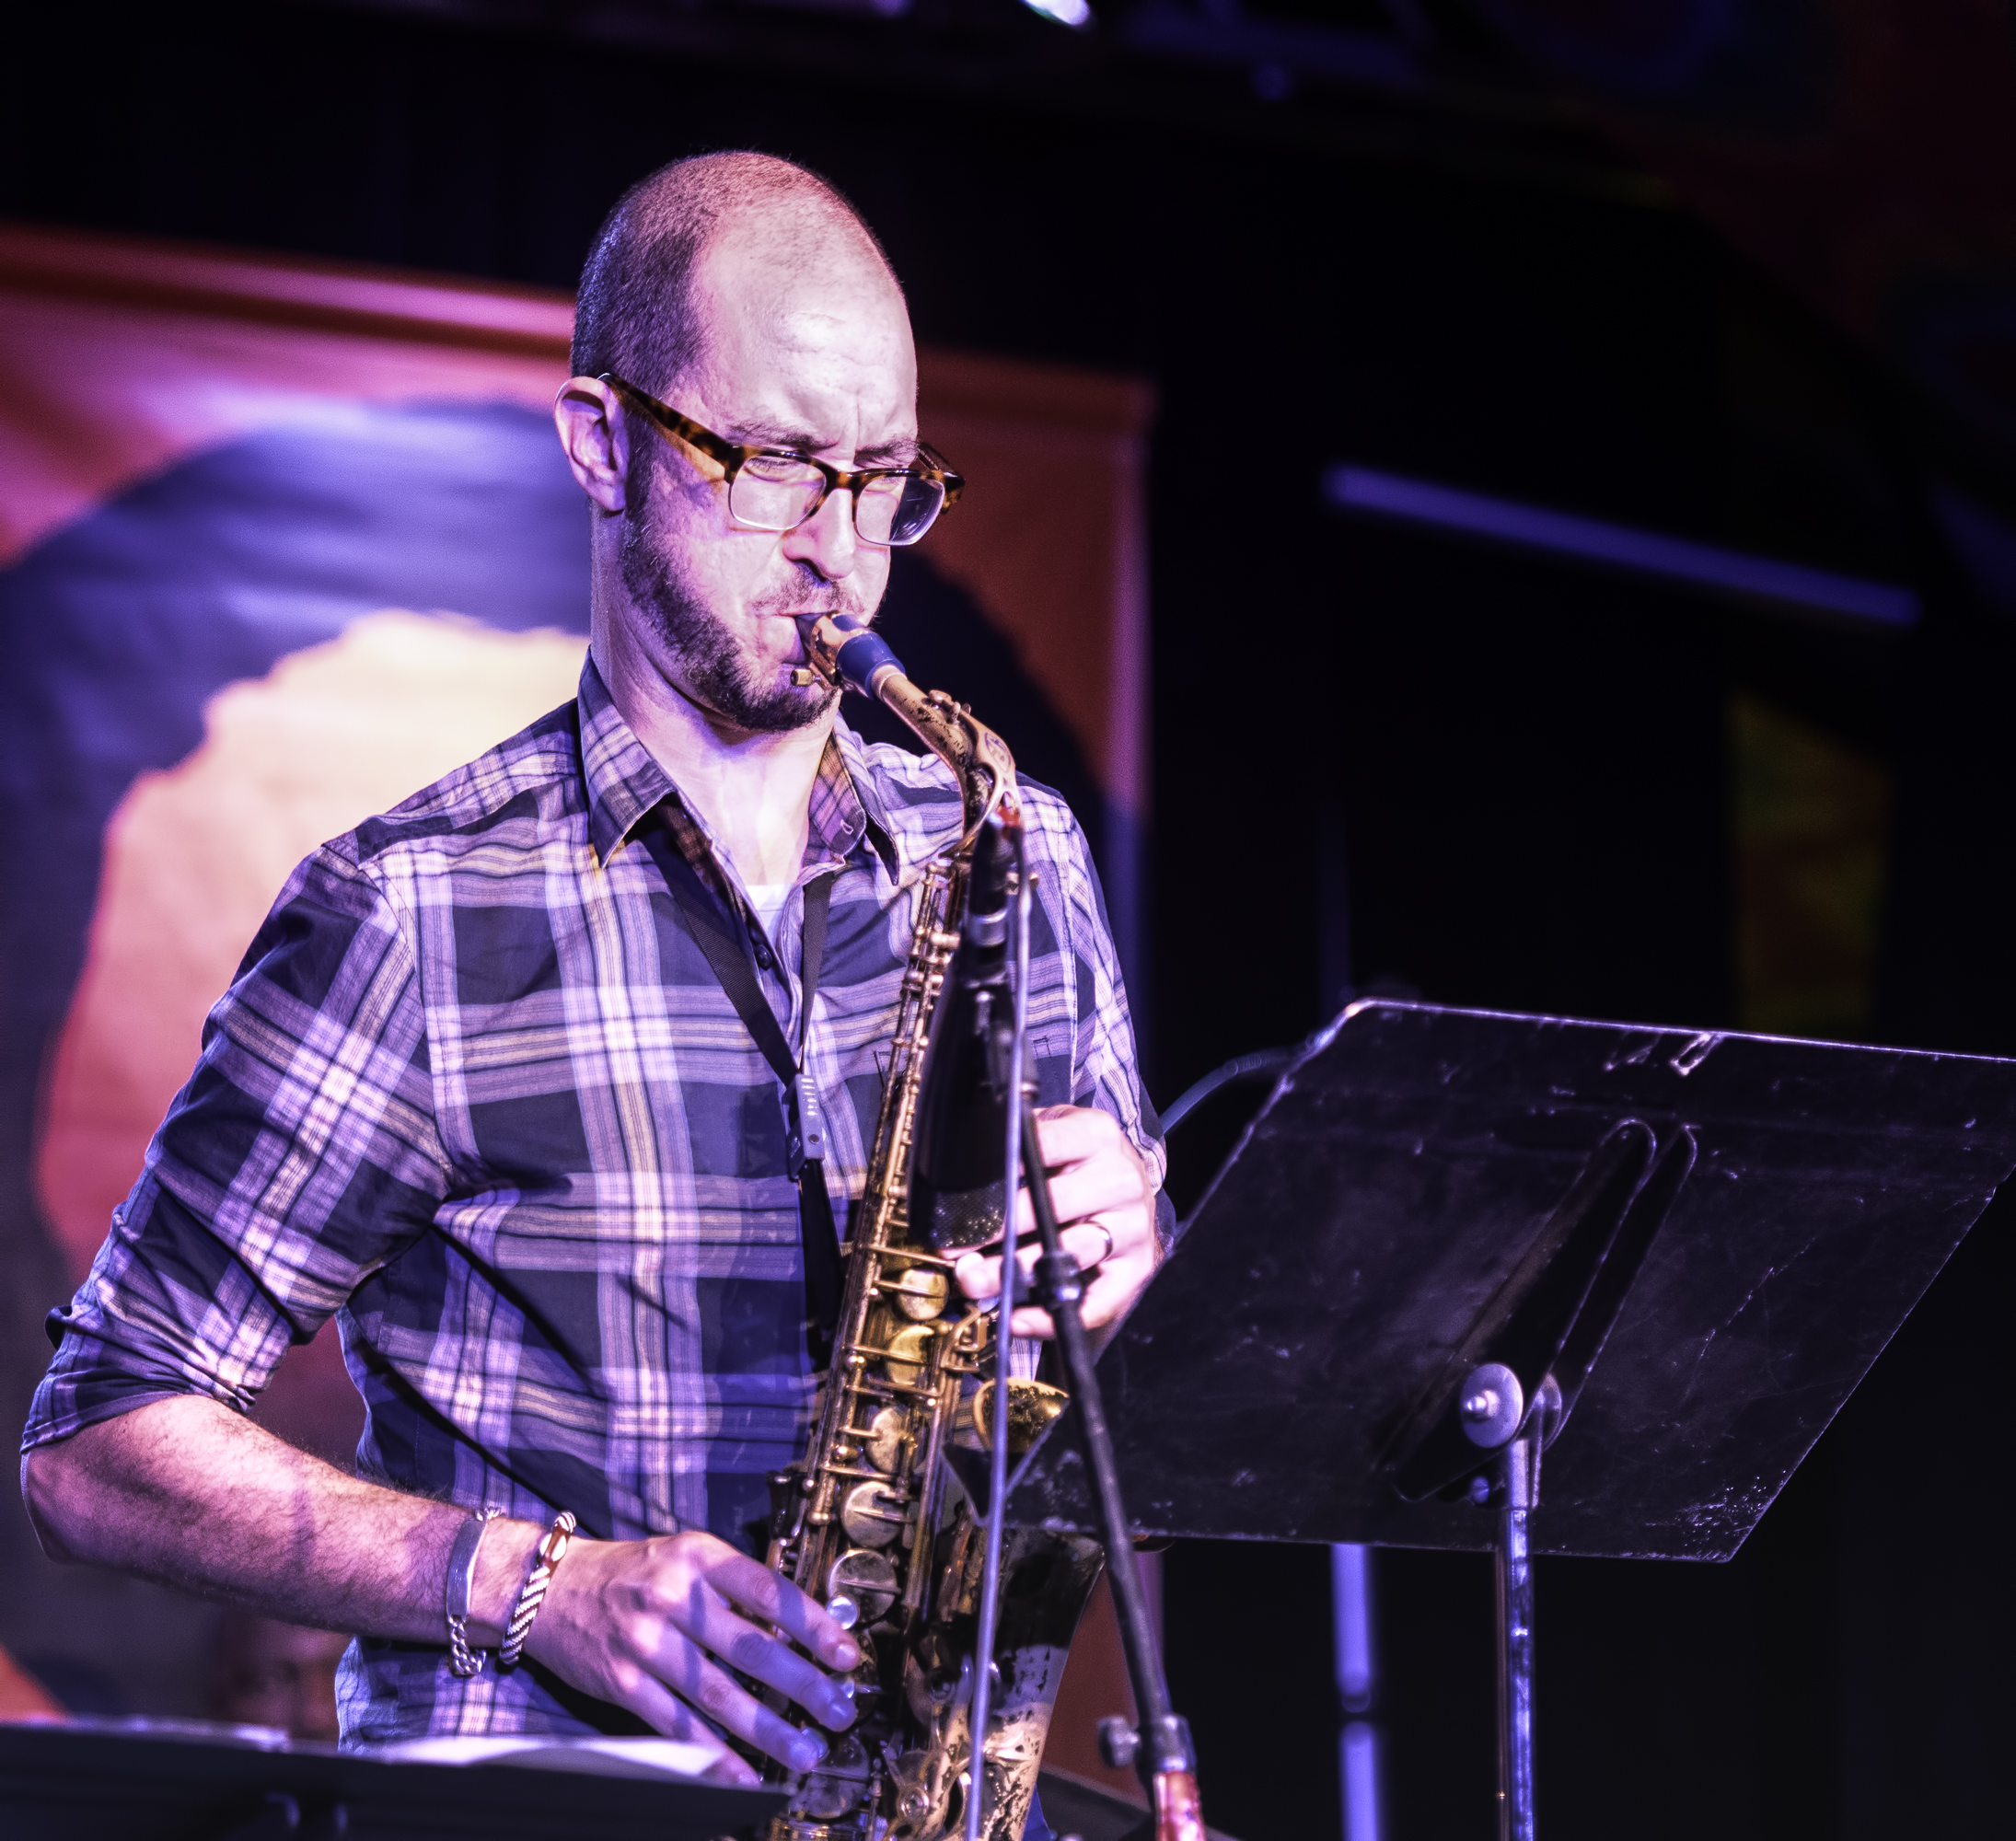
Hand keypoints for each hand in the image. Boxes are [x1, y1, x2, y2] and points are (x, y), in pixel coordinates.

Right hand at [520, 1529, 860, 1785]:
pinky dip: (712, 1755)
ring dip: (768, 1728)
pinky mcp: (623, 1683)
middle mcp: (672, 1596)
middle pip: (751, 1646)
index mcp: (699, 1557)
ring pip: (718, 1693)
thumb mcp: (687, 1557)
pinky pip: (676, 1725)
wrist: (549, 1589)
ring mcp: (646, 1642)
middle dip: (803, 1685)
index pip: (769, 1590)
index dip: (814, 1625)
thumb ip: (737, 1587)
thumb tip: (800, 1626)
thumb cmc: (632, 1573)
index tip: (846, 1654)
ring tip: (805, 1751)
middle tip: (840, 1711)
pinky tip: (743, 1774)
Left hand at [952, 1104, 1160, 1337]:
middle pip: (1054, 1204)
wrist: (1130, 1186)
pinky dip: (1052, 1316)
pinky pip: (1096, 1302)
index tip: (964, 1193)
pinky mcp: (1136, 1268)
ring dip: (1016, 1272)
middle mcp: (1120, 1180)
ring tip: (976, 1280)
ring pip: (1070, 1254)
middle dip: (999, 1228)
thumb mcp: (1057, 1132)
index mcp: (1096, 1136)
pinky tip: (1017, 1317)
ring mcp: (1132, 1227)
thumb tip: (964, 1156)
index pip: (1045, 1146)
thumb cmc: (1080, 1162)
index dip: (1001, 1170)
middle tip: (957, 1247)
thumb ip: (1020, 1139)